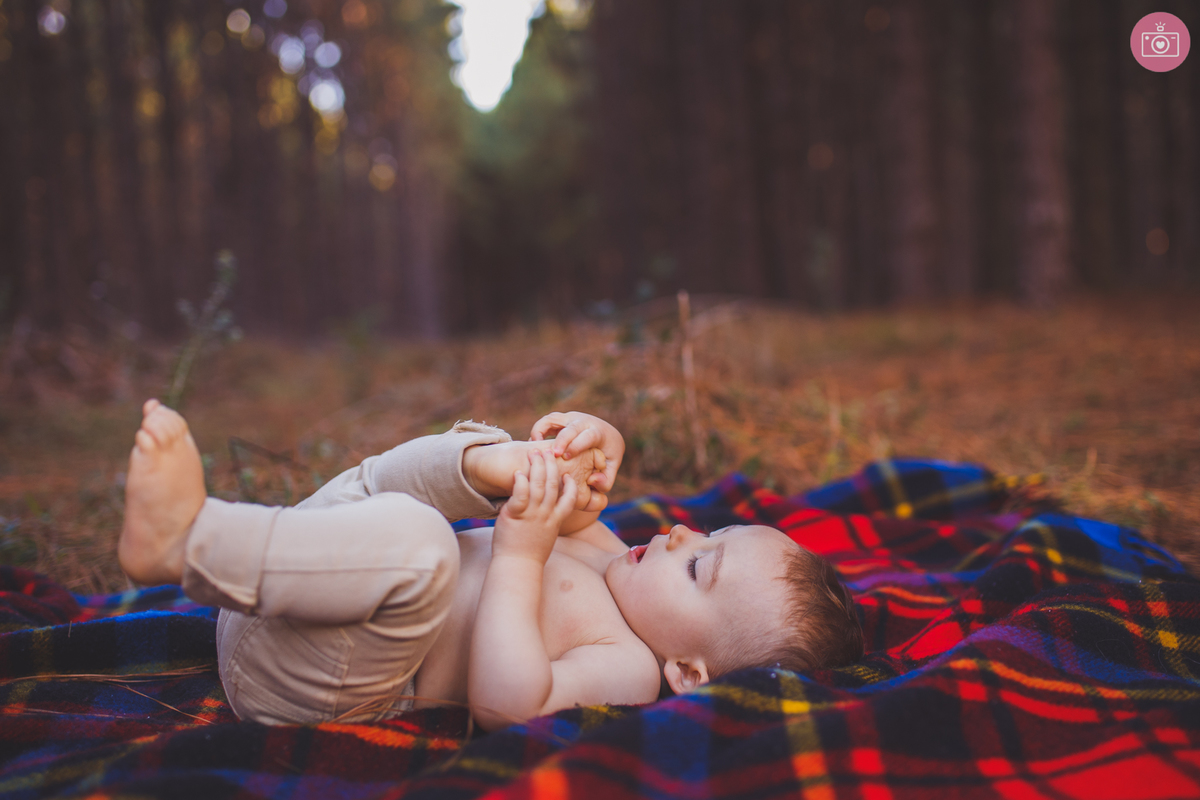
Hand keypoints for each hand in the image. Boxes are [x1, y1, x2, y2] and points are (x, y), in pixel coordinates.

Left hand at [493, 448, 577, 562]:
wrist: (518, 566)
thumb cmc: (529, 555)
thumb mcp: (546, 538)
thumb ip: (548, 523)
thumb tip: (548, 516)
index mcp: (556, 520)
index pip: (569, 498)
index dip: (569, 484)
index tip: (567, 474)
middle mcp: (546, 515)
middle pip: (552, 484)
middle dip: (550, 465)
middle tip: (547, 452)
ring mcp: (532, 514)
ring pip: (538, 485)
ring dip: (536, 467)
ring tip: (533, 454)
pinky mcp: (515, 515)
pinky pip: (520, 494)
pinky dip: (520, 482)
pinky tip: (518, 473)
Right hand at [530, 412, 623, 493]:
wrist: (606, 434)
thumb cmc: (608, 454)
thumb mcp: (611, 467)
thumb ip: (606, 481)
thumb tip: (592, 480)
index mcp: (598, 433)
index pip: (589, 435)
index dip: (577, 445)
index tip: (567, 457)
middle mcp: (583, 422)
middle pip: (571, 426)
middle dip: (561, 440)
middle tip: (553, 455)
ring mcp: (570, 419)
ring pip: (552, 419)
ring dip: (542, 432)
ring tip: (536, 449)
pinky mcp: (560, 420)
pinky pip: (544, 422)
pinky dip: (537, 432)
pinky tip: (534, 448)